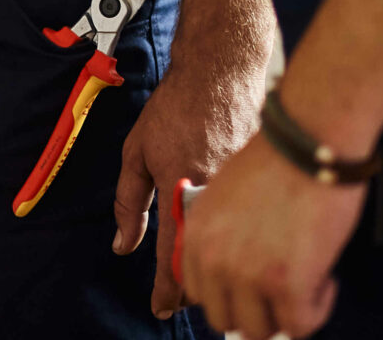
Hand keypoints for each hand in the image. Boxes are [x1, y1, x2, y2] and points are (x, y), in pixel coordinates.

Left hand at [113, 44, 268, 313]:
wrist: (222, 74)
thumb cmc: (175, 109)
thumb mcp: (136, 150)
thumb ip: (127, 201)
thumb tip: (121, 245)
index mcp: (176, 189)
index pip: (170, 255)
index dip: (166, 289)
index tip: (160, 309)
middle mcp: (210, 196)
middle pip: (205, 259)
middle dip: (193, 281)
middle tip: (179, 293)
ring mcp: (240, 192)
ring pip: (230, 245)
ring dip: (217, 260)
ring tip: (205, 268)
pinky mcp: (260, 184)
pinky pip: (247, 222)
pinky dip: (239, 234)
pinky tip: (234, 233)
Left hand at [177, 129, 361, 338]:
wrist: (307, 140)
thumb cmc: (274, 159)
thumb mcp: (220, 191)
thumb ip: (215, 232)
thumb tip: (226, 267)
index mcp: (195, 232)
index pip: (195, 290)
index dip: (217, 296)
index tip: (230, 297)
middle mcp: (214, 257)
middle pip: (224, 318)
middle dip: (253, 312)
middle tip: (280, 292)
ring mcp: (249, 274)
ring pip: (260, 330)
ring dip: (284, 313)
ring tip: (304, 280)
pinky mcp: (288, 283)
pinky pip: (299, 325)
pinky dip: (316, 310)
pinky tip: (324, 278)